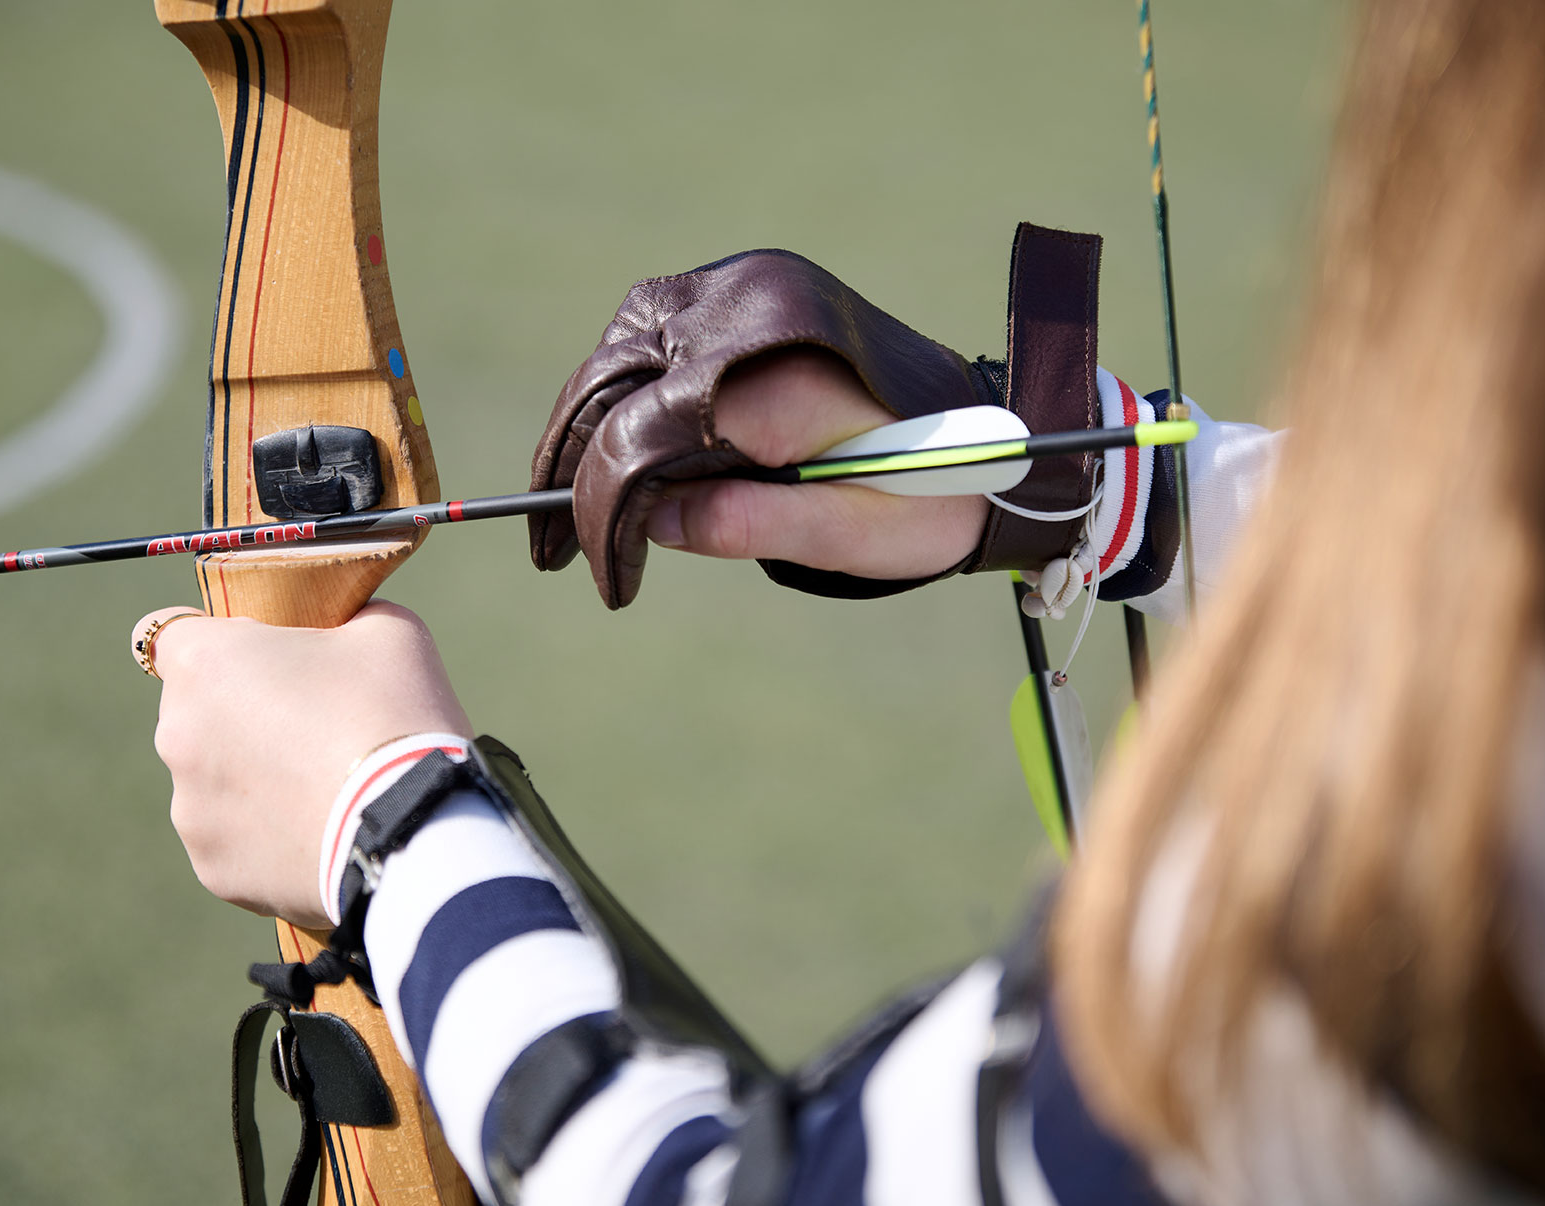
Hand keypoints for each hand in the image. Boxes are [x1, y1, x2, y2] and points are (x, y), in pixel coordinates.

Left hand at [133, 601, 469, 926]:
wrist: (414, 828)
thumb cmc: (395, 713)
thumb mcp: (386, 630)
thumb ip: (344, 617)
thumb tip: (344, 628)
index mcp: (206, 664)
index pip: (164, 634)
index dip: (211, 641)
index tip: (251, 657)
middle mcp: (177, 735)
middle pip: (195, 713)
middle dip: (241, 714)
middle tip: (312, 726)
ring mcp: (190, 809)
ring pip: (213, 782)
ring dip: (252, 779)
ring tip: (323, 790)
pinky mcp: (214, 869)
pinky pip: (234, 841)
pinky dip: (267, 837)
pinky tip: (319, 832)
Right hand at [529, 249, 1003, 607]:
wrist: (996, 434)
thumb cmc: (930, 496)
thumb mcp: (850, 534)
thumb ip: (751, 525)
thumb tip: (651, 522)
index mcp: (783, 375)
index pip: (646, 436)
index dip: (604, 511)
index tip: (603, 578)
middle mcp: (754, 310)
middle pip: (615, 381)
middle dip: (574, 465)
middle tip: (549, 547)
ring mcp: (747, 288)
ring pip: (620, 349)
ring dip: (587, 422)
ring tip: (570, 503)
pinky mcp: (746, 290)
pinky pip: (652, 333)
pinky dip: (622, 389)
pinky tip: (613, 447)